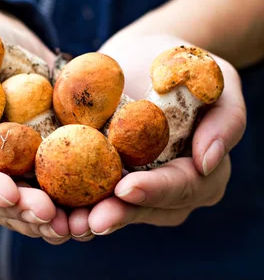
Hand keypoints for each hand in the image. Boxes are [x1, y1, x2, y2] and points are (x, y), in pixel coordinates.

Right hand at [0, 4, 69, 243]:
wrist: (9, 50)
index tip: (8, 194)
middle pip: (0, 204)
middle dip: (26, 213)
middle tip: (55, 216)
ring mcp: (10, 181)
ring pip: (31, 210)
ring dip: (57, 220)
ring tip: (84, 222)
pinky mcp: (41, 176)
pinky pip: (59, 196)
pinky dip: (78, 204)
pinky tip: (100, 209)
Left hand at [67, 33, 245, 237]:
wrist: (140, 56)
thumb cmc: (184, 64)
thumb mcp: (218, 80)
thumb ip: (227, 118)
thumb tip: (208, 161)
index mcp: (203, 172)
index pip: (184, 186)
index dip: (156, 190)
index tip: (127, 188)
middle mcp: (171, 190)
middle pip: (147, 210)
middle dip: (119, 216)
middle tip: (90, 221)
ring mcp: (138, 189)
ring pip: (118, 211)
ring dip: (91, 219)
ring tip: (66, 223)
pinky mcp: (107, 179)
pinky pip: (92, 197)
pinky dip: (72, 204)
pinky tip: (50, 207)